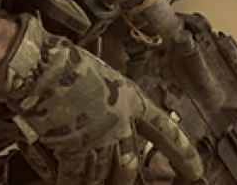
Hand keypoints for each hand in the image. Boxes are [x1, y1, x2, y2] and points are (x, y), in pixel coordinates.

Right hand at [0, 15, 201, 184]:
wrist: (41, 67)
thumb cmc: (65, 63)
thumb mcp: (99, 75)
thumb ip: (108, 100)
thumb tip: (103, 116)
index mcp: (131, 100)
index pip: (164, 130)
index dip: (183, 152)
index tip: (195, 170)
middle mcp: (121, 122)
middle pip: (129, 164)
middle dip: (122, 180)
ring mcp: (99, 139)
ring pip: (104, 175)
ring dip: (96, 183)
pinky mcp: (75, 150)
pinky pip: (78, 177)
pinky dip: (72, 182)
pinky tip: (67, 182)